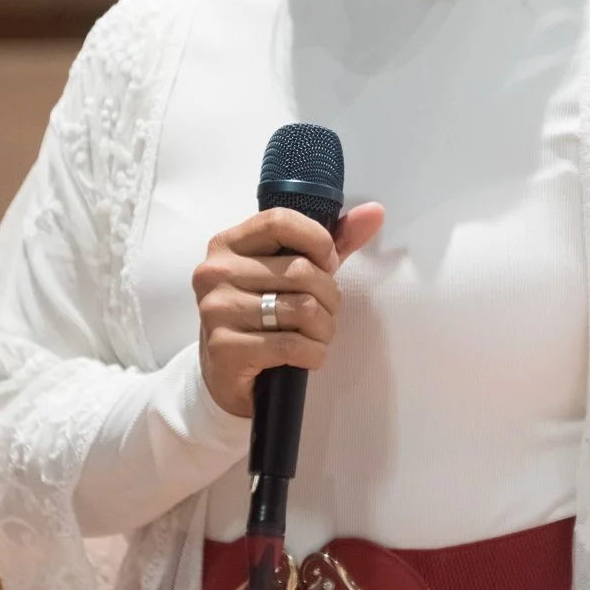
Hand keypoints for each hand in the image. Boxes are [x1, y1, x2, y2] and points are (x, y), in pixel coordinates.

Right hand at [193, 202, 384, 418]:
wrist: (227, 376)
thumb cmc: (263, 318)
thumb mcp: (292, 274)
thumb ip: (331, 242)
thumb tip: (375, 212)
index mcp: (227, 245)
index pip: (279, 221)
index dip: (317, 240)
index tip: (329, 264)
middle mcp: (215, 273)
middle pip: (300, 270)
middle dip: (329, 297)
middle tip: (325, 313)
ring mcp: (216, 310)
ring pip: (303, 309)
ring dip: (324, 329)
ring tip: (316, 336)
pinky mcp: (224, 348)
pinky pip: (292, 344)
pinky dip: (313, 353)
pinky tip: (306, 356)